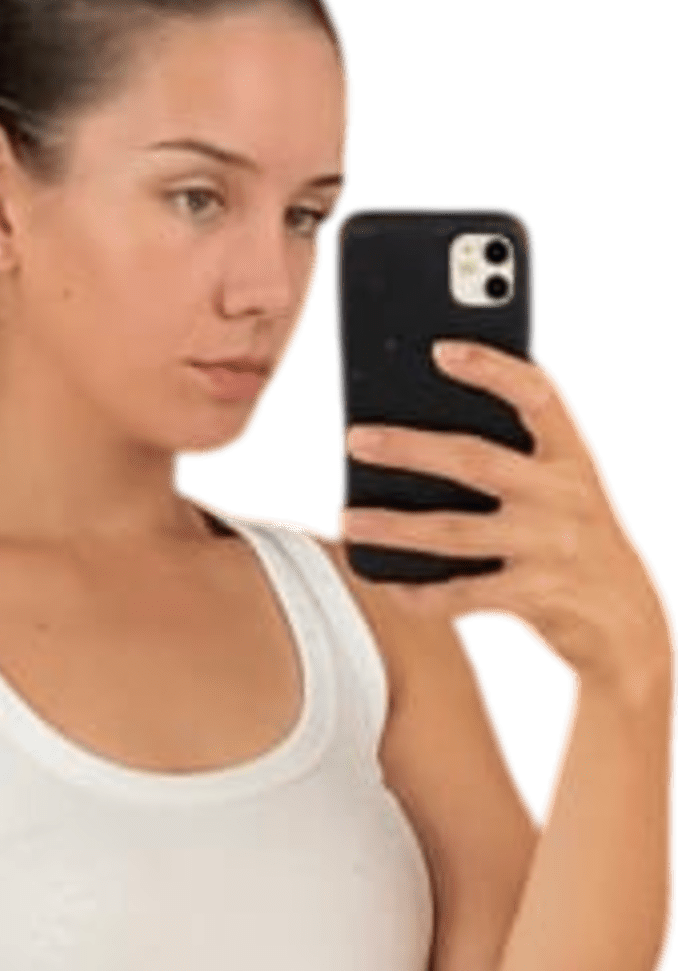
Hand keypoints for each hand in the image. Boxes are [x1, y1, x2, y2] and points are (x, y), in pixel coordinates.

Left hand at [336, 339, 677, 693]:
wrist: (626, 621)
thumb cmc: (576, 538)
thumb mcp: (565, 486)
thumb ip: (521, 453)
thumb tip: (422, 427)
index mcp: (573, 453)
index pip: (537, 394)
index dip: (491, 368)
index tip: (440, 349)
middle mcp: (564, 495)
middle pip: (473, 460)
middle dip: (408, 448)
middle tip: (352, 439)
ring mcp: (549, 547)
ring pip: (454, 532)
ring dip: (393, 525)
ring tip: (345, 518)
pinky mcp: (534, 598)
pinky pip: (462, 594)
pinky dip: (419, 590)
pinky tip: (385, 580)